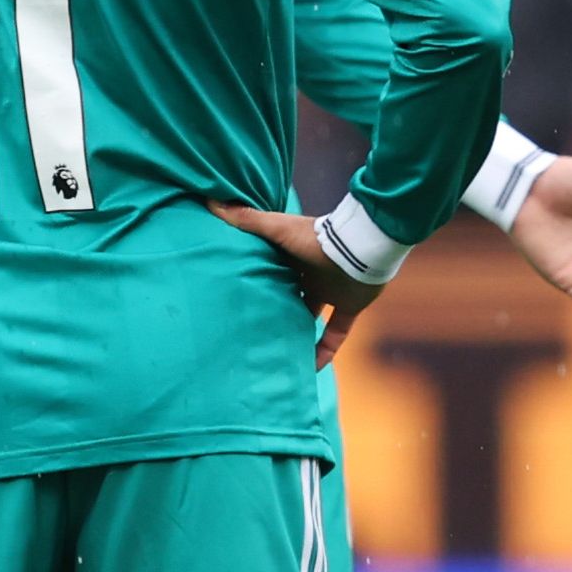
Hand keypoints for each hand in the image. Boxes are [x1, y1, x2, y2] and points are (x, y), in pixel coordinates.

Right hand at [210, 204, 381, 367]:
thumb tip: (211, 203)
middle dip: (275, 310)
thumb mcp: (276, 229)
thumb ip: (246, 220)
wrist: (360, 250)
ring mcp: (331, 292)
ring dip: (297, 334)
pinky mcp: (349, 307)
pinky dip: (326, 350)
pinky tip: (310, 368)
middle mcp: (311, 275)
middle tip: (252, 329)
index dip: (257, 282)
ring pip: (310, 318)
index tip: (238, 296)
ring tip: (276, 353)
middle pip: (289, 296)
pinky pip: (336, 334)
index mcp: (293, 257)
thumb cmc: (316, 238)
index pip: (272, 271)